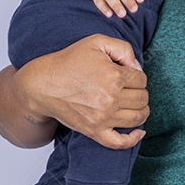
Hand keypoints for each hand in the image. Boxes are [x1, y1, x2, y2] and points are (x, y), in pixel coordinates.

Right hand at [15, 35, 148, 149]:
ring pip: (138, 118)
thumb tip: (137, 67)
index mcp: (114, 76)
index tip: (128, 75)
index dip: (138, 76)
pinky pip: (119, 143)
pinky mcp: (94, 131)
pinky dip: (133, 139)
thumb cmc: (68, 61)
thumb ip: (122, 49)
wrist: (42, 85)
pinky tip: (139, 132)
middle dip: (140, 91)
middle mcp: (111, 99)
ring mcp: (103, 118)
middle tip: (130, 88)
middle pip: (142, 99)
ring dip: (141, 110)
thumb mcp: (96, 42)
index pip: (142, 80)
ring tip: (134, 104)